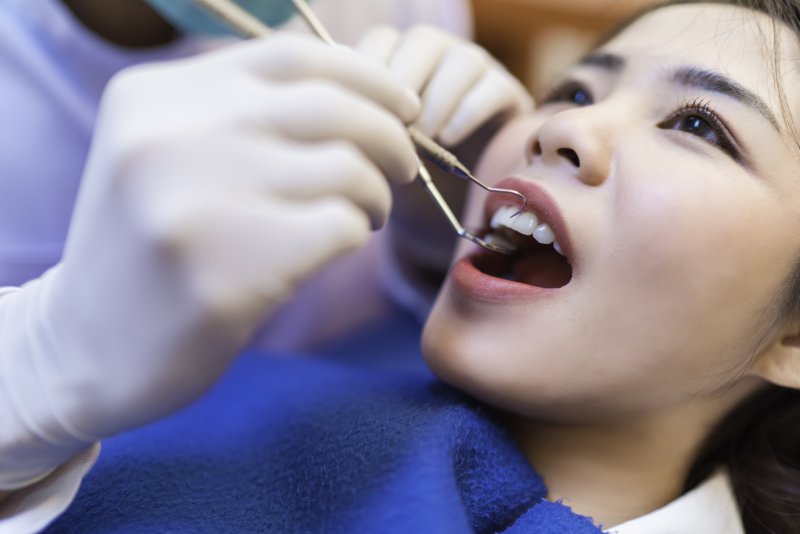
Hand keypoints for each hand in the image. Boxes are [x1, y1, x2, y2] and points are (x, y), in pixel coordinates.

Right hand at [0, 33, 418, 483]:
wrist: (85, 350)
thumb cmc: (150, 249)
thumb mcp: (166, 155)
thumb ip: (241, 115)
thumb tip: (364, 96)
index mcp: (154, 97)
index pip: (291, 57)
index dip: (366, 77)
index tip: (403, 106)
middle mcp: (167, 138)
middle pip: (329, 108)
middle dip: (391, 138)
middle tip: (401, 170)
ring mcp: (193, 206)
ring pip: (345, 168)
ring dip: (376, 194)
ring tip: (364, 215)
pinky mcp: (223, 275)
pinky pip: (339, 227)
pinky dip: (356, 233)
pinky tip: (337, 246)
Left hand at [355, 25, 531, 289]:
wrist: (447, 205)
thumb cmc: (399, 175)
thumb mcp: (371, 152)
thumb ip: (356, 127)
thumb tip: (337, 116)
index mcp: (397, 59)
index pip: (379, 43)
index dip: (368, 75)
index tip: (358, 115)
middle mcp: (436, 55)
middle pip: (420, 42)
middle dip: (403, 85)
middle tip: (392, 127)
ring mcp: (474, 68)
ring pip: (459, 59)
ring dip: (437, 99)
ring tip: (423, 139)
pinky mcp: (506, 91)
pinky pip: (491, 85)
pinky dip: (467, 111)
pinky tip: (448, 140)